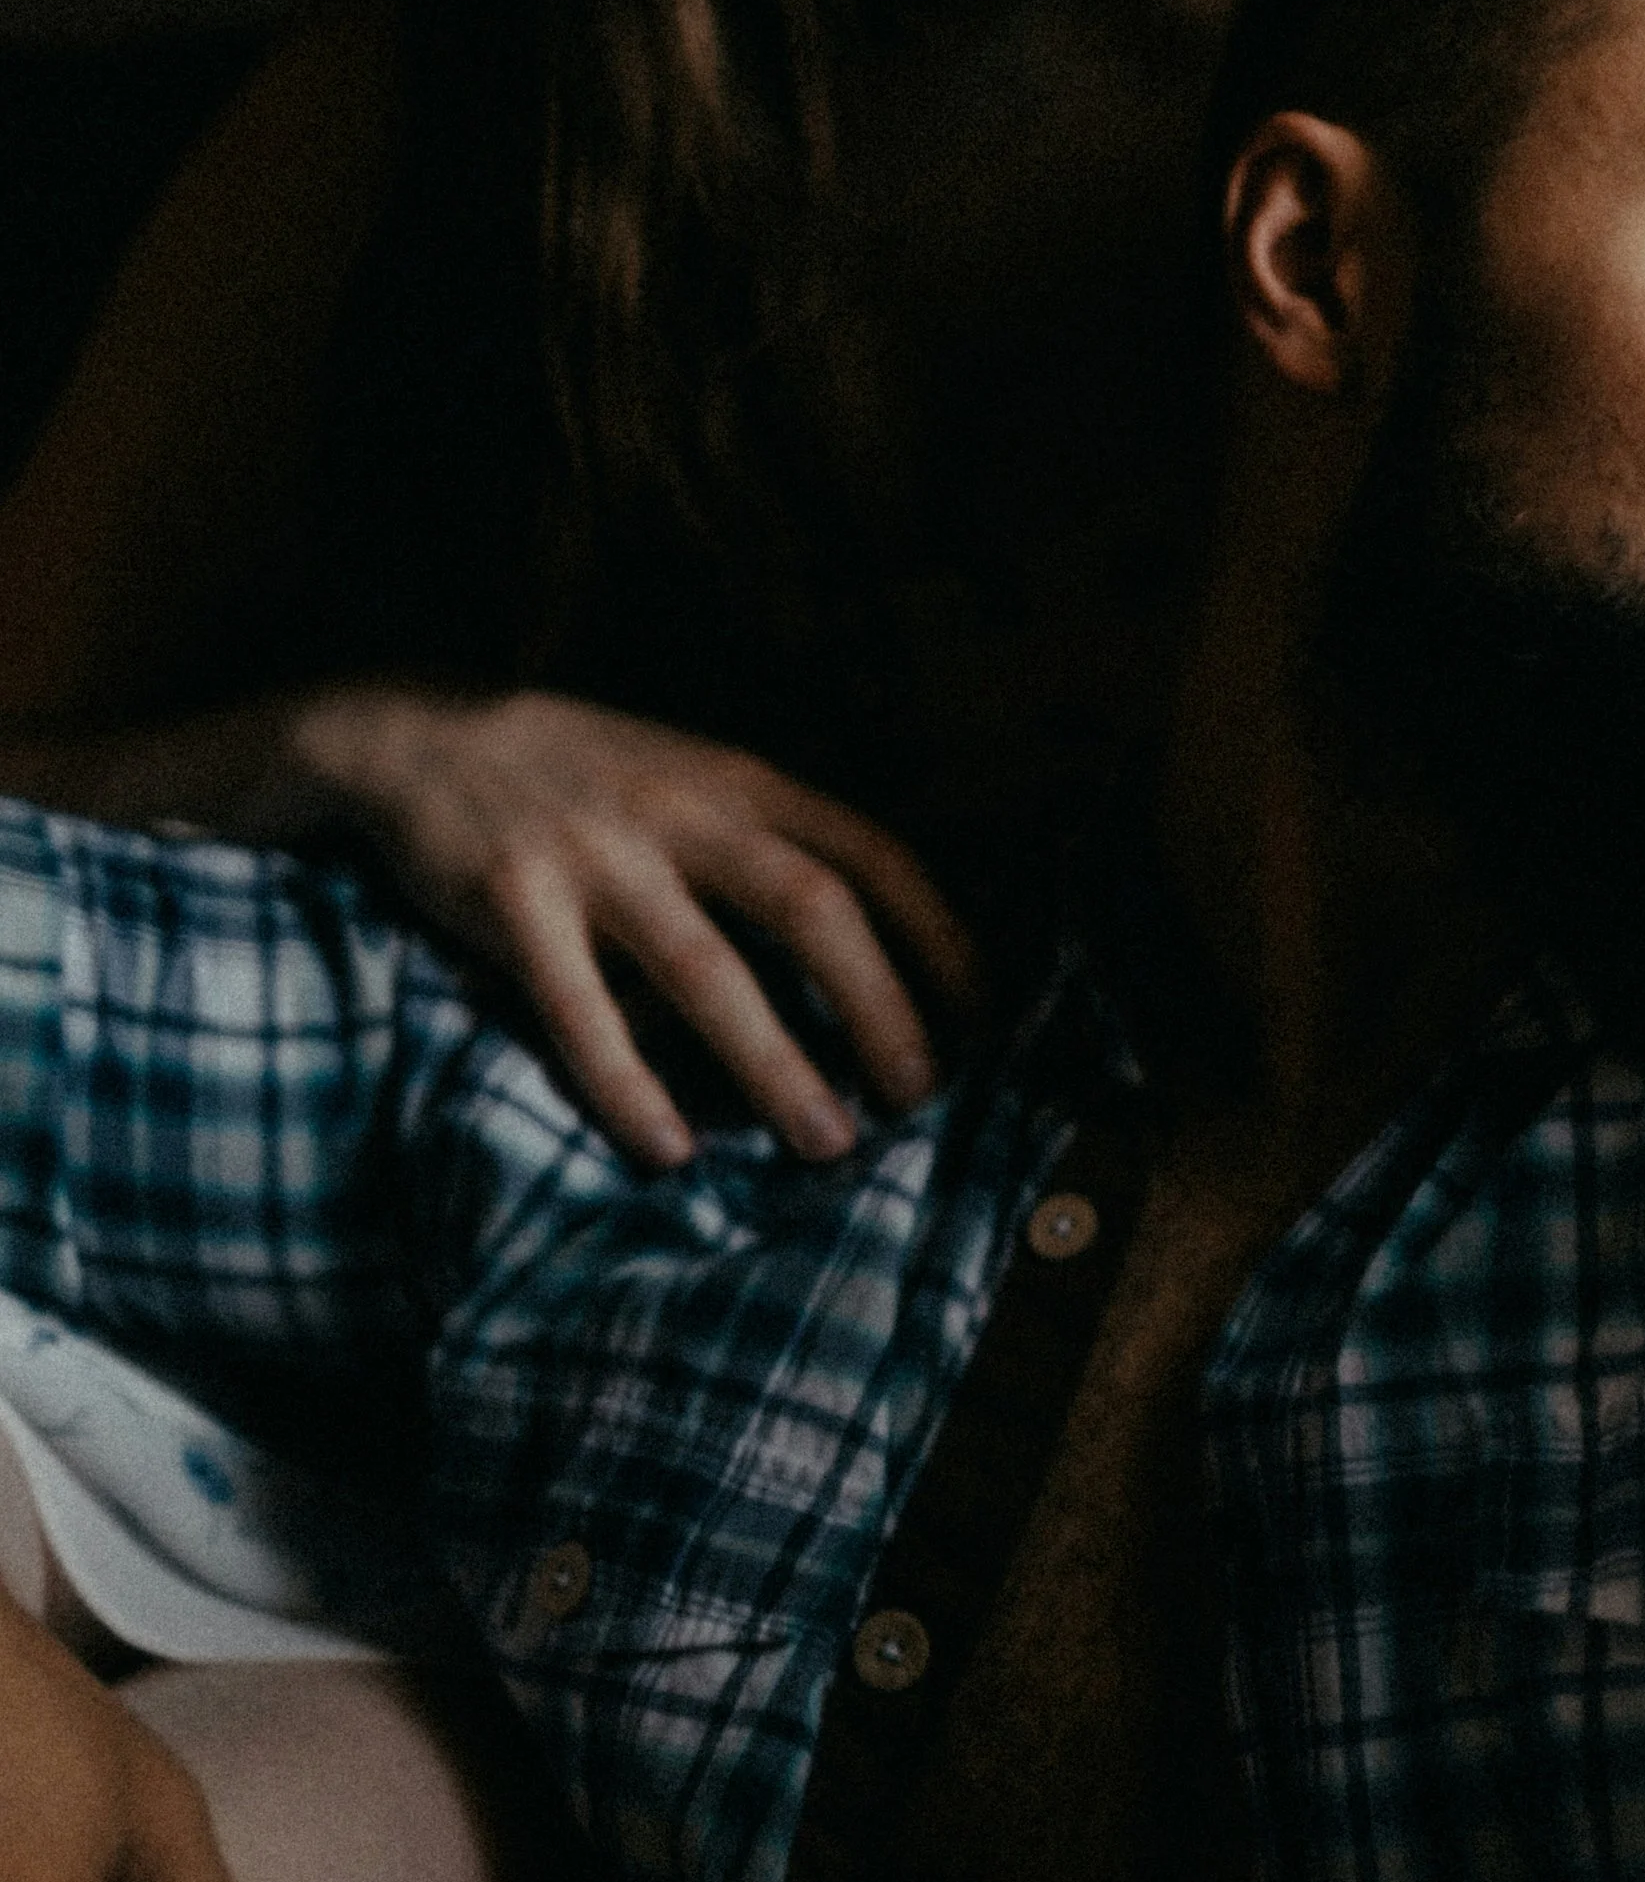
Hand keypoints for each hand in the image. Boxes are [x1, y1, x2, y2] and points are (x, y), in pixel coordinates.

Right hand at [294, 686, 980, 1169]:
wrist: (424, 731)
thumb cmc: (588, 779)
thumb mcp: (694, 778)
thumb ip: (771, 847)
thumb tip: (877, 961)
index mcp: (742, 783)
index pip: (872, 857)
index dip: (938, 938)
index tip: (984, 1018)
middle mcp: (681, 813)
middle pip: (810, 909)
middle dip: (878, 1007)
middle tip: (923, 1096)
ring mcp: (595, 857)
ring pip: (706, 969)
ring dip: (775, 1062)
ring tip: (828, 1142)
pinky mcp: (509, 902)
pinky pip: (577, 1009)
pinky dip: (626, 1084)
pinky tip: (669, 1149)